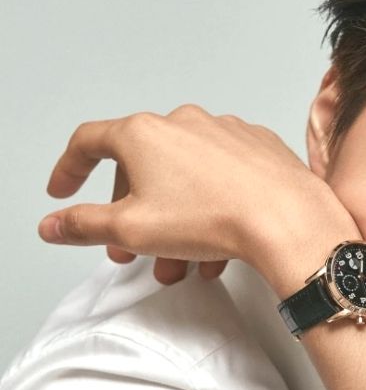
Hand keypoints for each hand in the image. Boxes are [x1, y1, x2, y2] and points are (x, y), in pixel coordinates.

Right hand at [38, 104, 355, 281]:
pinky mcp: (259, 149)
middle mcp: (183, 123)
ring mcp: (224, 132)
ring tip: (180, 266)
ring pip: (185, 181)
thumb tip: (55, 224)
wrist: (286, 220)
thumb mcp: (132, 231)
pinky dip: (211, 211)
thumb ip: (86, 225)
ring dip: (174, 224)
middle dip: (132, 215)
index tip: (63, 190)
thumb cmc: (213, 218)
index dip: (70, 168)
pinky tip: (218, 248)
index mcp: (143, 134)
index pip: (90, 142)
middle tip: (131, 253)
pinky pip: (223, 181)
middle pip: (142, 168)